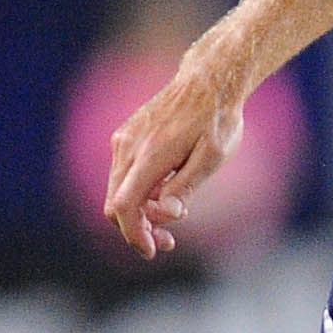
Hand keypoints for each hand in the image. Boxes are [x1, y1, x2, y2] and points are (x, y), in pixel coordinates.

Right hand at [104, 53, 250, 258]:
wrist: (207, 81)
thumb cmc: (216, 119)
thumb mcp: (212, 157)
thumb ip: (186, 186)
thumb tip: (167, 214)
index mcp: (150, 155)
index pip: (125, 206)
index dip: (134, 234)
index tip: (152, 251)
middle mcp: (128, 147)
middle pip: (115, 205)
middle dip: (138, 229)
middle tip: (169, 242)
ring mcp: (123, 140)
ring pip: (117, 192)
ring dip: (137, 213)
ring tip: (171, 219)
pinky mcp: (126, 137)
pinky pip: (122, 176)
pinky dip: (137, 193)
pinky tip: (165, 194)